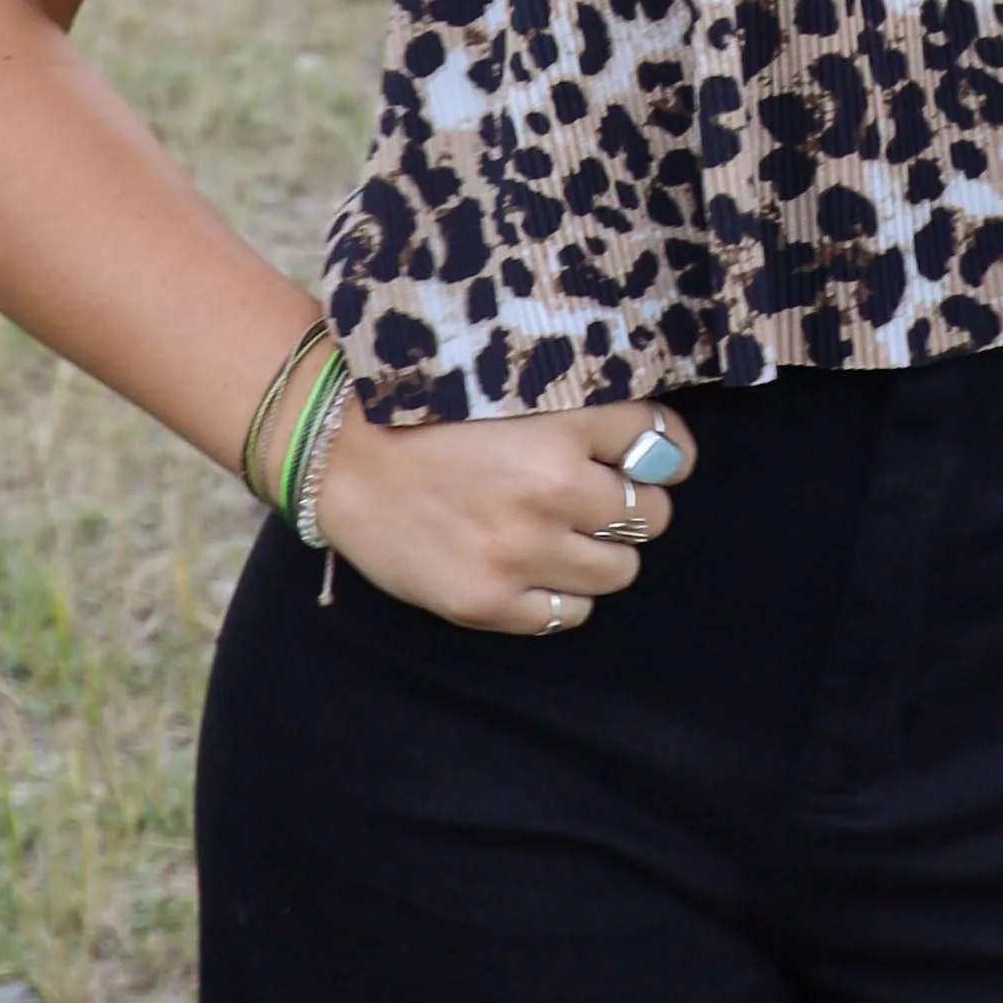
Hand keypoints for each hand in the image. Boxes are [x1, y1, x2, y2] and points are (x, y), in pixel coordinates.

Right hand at [305, 400, 696, 632]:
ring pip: (619, 570)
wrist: (341, 458)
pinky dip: (561, 593)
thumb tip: (660, 453)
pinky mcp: (488, 601)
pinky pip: (569, 612)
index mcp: (559, 427)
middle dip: (630, 506)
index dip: (660, 452)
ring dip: (599, 553)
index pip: (661, 445)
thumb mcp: (509, 390)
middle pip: (651, 515)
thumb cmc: (426, 414)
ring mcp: (518, 553)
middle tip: (590, 497)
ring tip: (556, 533)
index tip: (647, 458)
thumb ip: (583, 413)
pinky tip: (528, 566)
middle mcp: (548, 491)